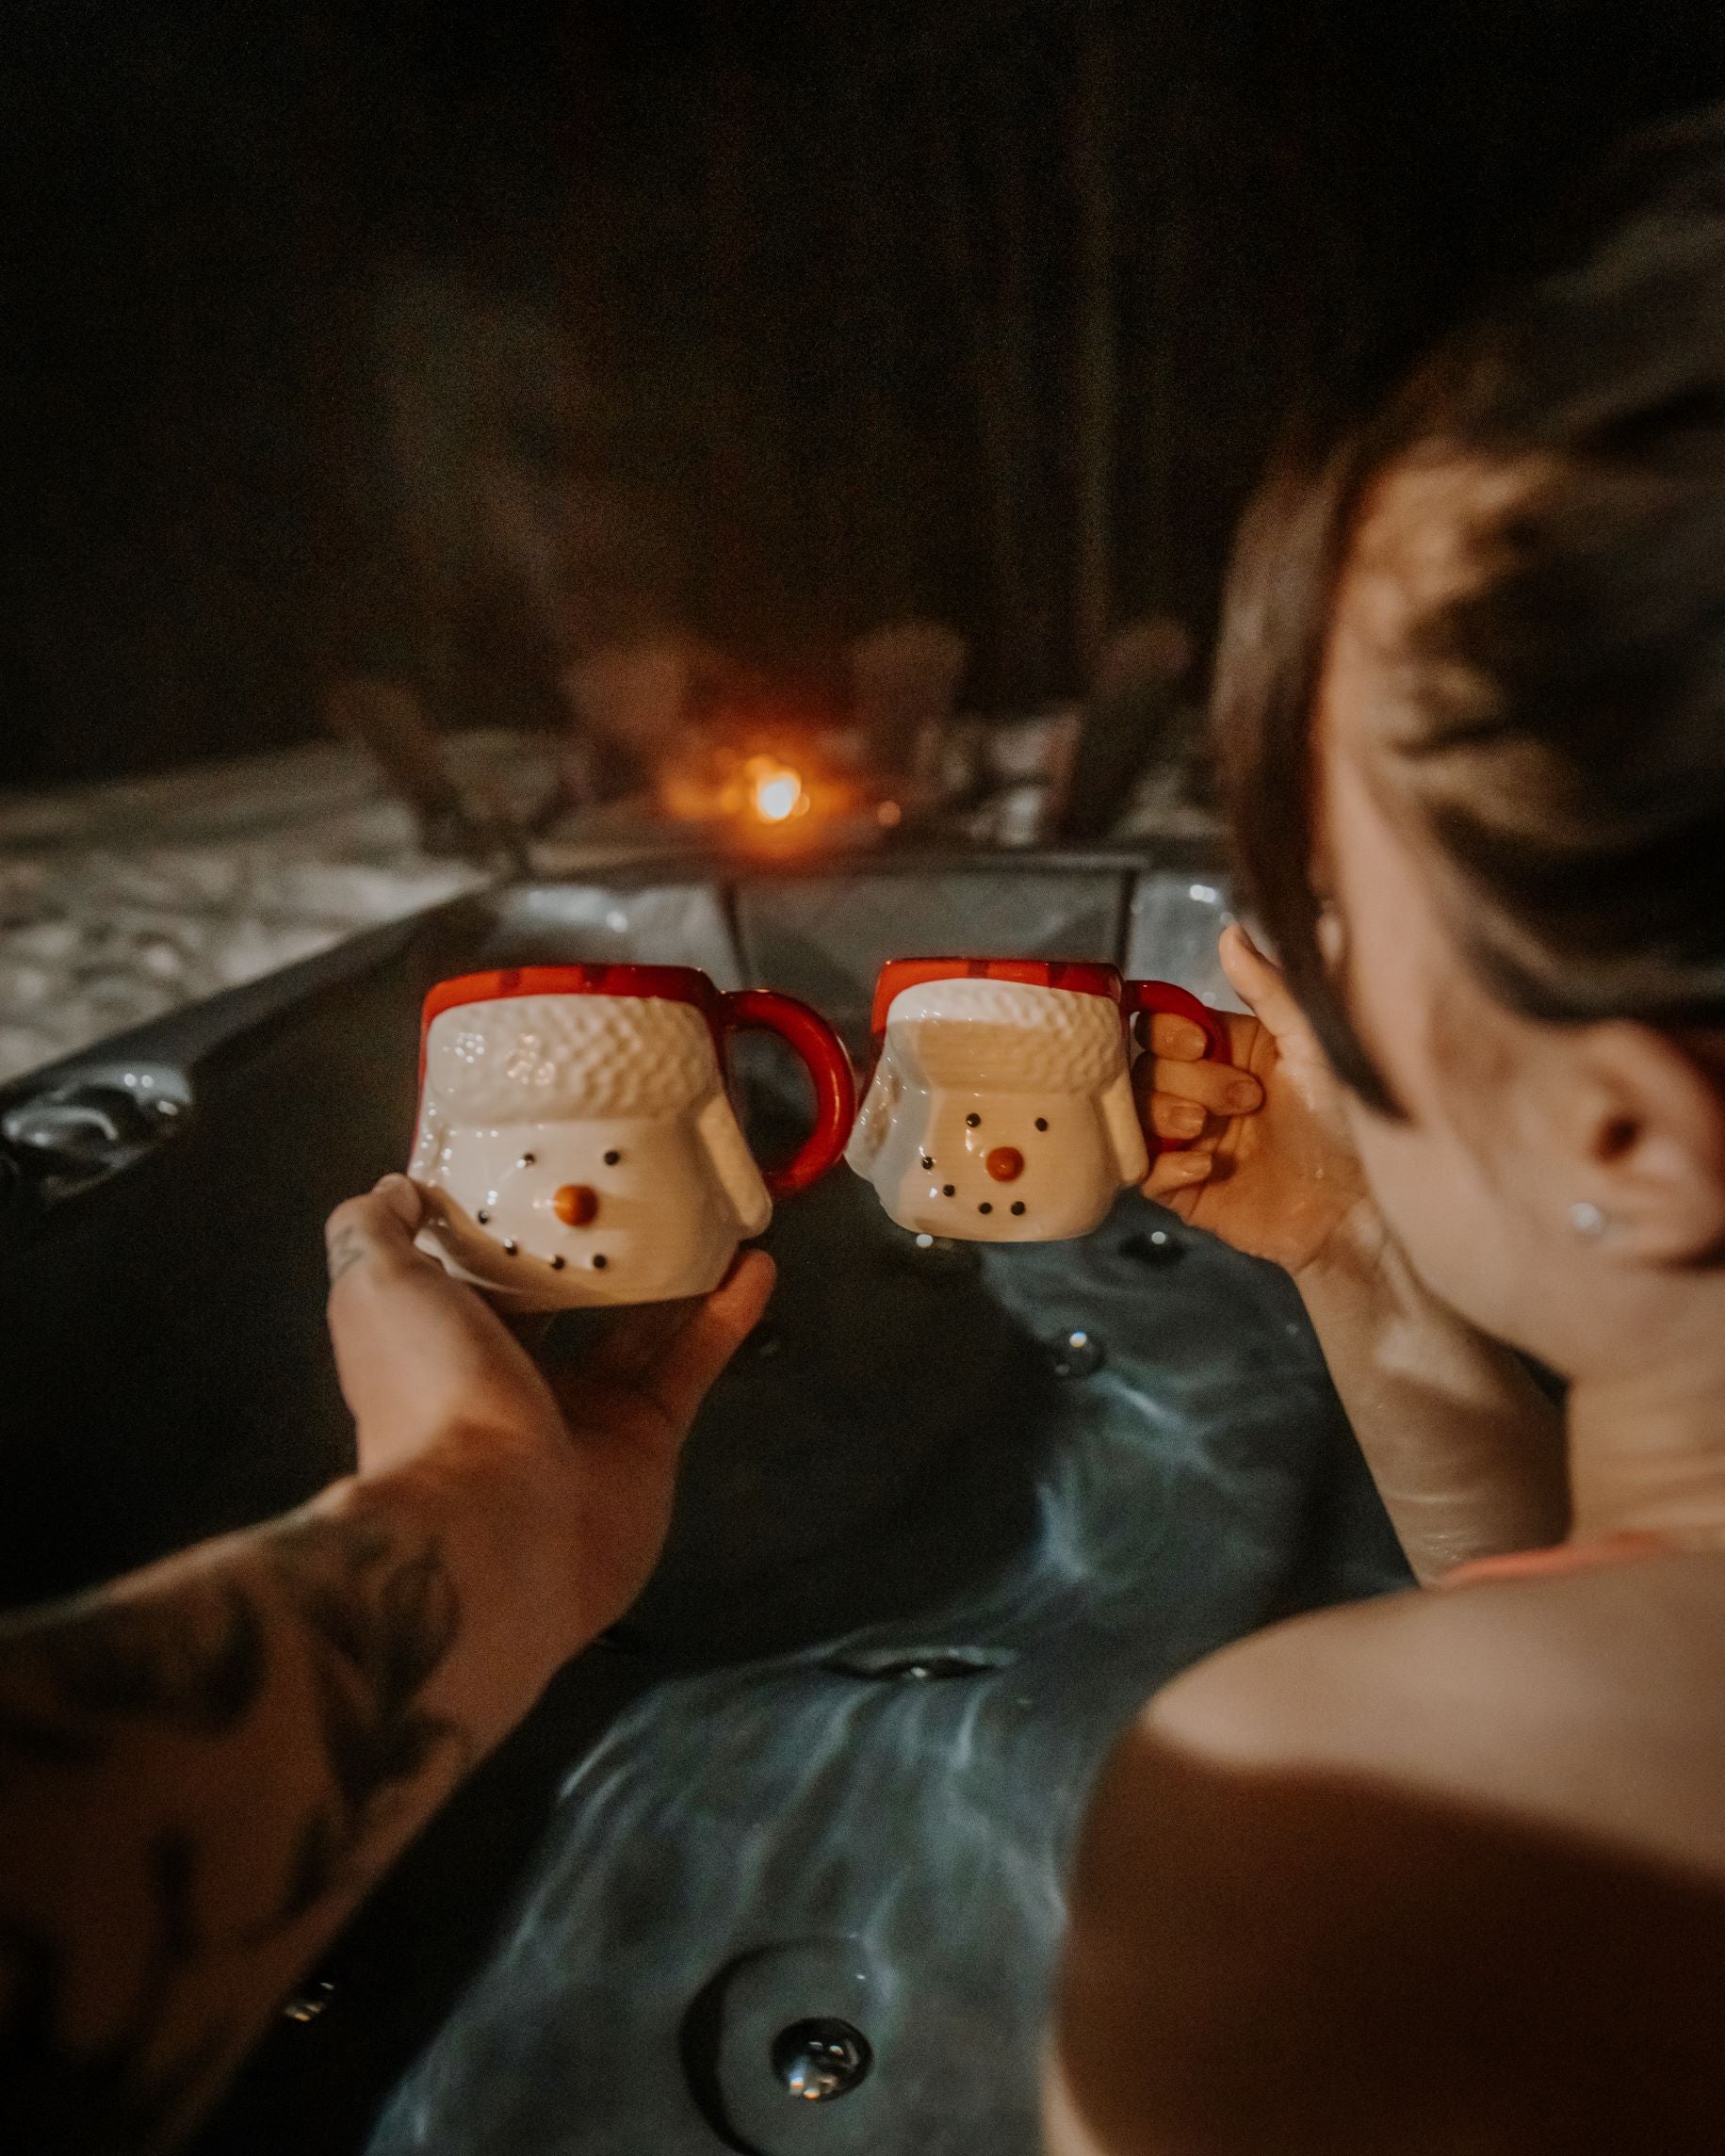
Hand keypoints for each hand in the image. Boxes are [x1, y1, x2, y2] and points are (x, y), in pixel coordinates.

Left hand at [323, 1176, 774, 1637]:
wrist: (492, 1523)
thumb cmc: (430, 1393)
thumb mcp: (375, 1287)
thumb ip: (373, 1231)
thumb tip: (396, 1190)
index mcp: (442, 1346)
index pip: (475, 1277)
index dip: (506, 1227)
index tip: (544, 1171)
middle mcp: (510, 1382)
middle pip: (565, 1301)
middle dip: (600, 1251)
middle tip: (642, 1188)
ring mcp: (583, 1415)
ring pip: (638, 1327)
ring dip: (677, 1273)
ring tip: (714, 1214)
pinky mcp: (647, 1439)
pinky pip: (691, 1361)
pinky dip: (725, 1314)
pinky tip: (756, 1264)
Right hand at [1135, 923, 1374, 1275]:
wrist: (1364, 1208)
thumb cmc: (1354, 1123)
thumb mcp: (1313, 1042)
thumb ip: (1268, 988)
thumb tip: (1230, 931)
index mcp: (1232, 1049)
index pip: (1162, 1024)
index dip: (1169, 1030)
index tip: (1203, 1041)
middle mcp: (1207, 1091)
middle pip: (1145, 1066)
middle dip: (1187, 1080)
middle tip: (1245, 1101)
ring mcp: (1194, 1141)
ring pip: (1137, 1114)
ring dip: (1168, 1116)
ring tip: (1210, 1131)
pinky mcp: (1188, 1189)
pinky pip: (1145, 1172)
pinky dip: (1168, 1166)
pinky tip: (1210, 1167)